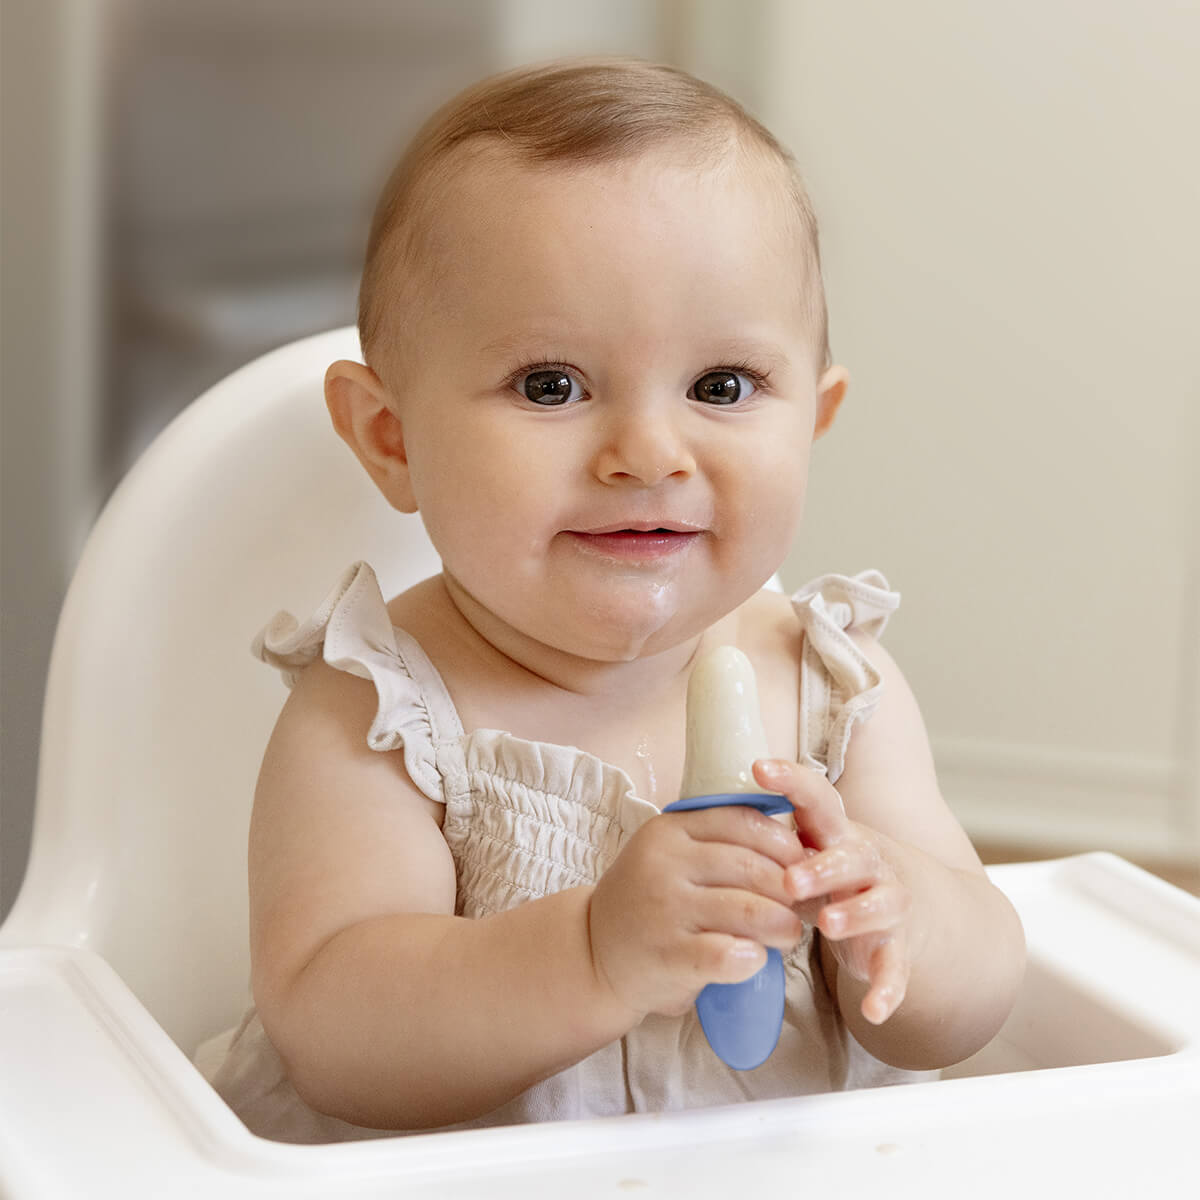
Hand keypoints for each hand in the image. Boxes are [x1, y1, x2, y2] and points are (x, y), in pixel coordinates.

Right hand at [588, 804, 810, 1017]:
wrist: (592, 951)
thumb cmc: (647, 900)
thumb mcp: (670, 855)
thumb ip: (715, 842)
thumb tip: (794, 847)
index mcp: (670, 830)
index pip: (741, 821)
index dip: (782, 842)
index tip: (800, 862)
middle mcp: (665, 863)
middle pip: (752, 866)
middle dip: (791, 888)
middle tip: (802, 905)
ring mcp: (665, 909)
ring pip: (750, 910)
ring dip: (783, 926)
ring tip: (789, 933)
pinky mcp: (668, 955)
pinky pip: (729, 955)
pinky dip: (754, 958)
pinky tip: (756, 959)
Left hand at [753, 758, 918, 1025]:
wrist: (898, 907)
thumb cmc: (830, 873)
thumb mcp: (803, 851)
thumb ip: (768, 838)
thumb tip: (704, 812)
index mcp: (834, 832)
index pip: (817, 798)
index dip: (792, 781)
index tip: (758, 768)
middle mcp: (867, 861)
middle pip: (852, 855)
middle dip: (823, 866)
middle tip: (791, 880)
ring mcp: (887, 903)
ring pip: (881, 902)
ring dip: (856, 913)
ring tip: (827, 924)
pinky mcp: (896, 947)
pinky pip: (896, 968)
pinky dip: (887, 988)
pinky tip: (872, 1009)